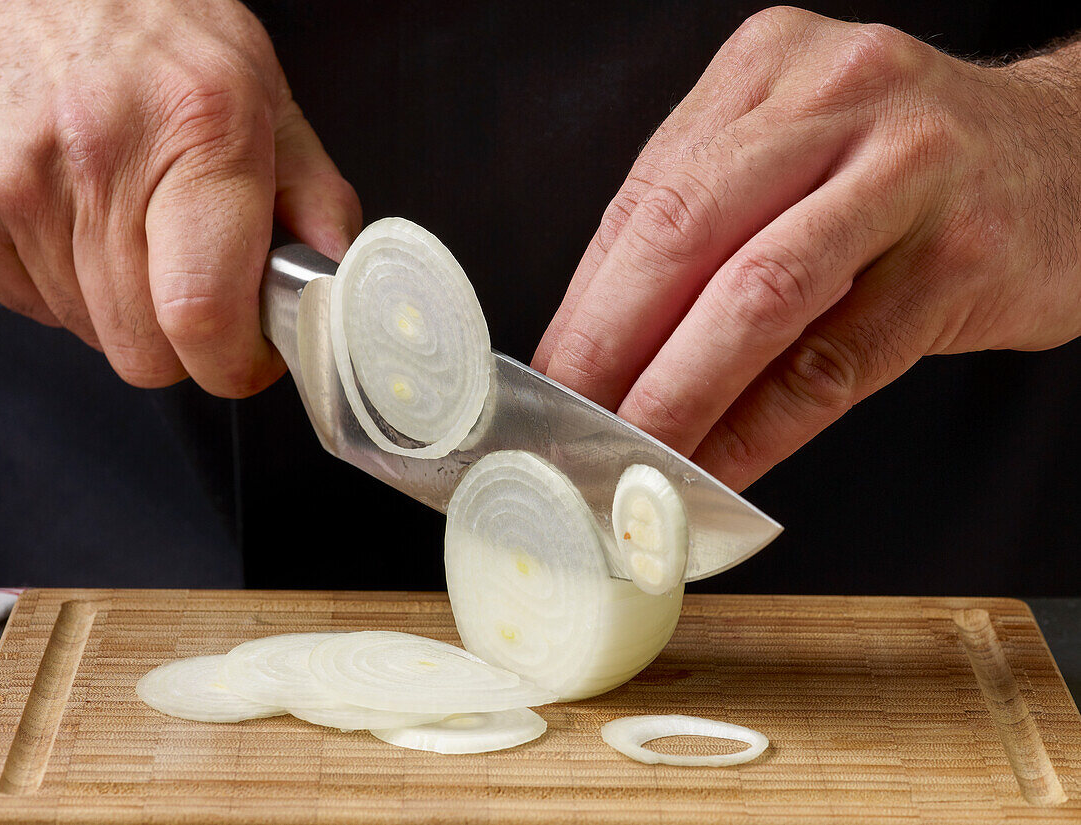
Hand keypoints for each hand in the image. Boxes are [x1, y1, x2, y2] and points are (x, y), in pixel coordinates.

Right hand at [0, 0, 360, 395]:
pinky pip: (34, 306)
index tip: (252, 356)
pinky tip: (88, 224)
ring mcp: (19, 187)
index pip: (203, 314)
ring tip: (139, 230)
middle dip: (188, 342)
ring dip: (129, 309)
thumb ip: (314, 194)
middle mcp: (101, 161)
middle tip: (204, 287)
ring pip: (92, 335)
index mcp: (200, 132)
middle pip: (146, 350)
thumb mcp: (263, 90)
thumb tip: (335, 276)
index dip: (234, 364)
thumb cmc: (153, 27)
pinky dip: (71, 287)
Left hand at [533, 7, 1080, 489]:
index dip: (584, 304)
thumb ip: (708, 227)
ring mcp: (905, 172)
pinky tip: (722, 468)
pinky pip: (837, 360)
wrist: (1071, 152)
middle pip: (683, 236)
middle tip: (568, 427)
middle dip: (609, 349)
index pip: (645, 200)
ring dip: (678, 394)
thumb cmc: (908, 167)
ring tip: (630, 457)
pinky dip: (766, 426)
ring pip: (758, 297)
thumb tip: (603, 346)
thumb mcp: (798, 154)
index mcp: (766, 72)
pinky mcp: (961, 256)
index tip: (547, 380)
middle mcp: (831, 100)